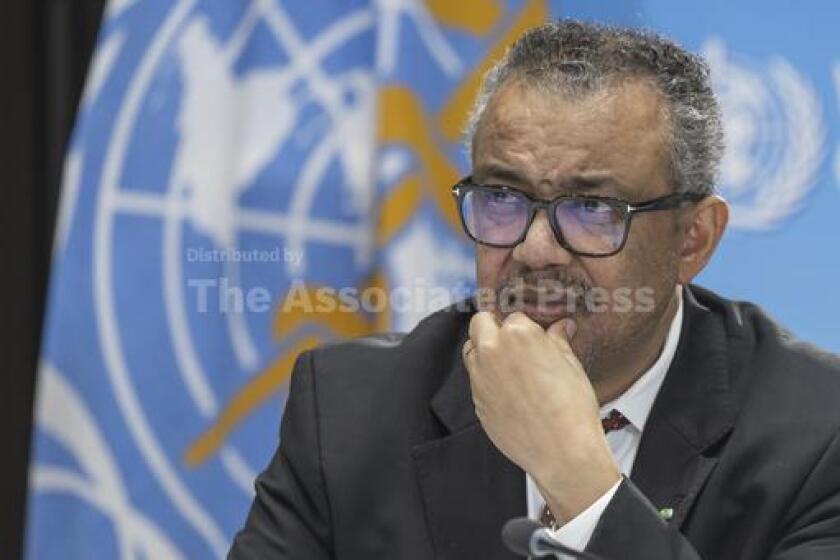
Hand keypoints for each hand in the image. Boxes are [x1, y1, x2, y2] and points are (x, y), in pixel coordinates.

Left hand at [463, 311, 620, 521]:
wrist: (561, 451)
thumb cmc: (572, 408)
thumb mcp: (571, 366)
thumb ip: (559, 341)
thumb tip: (561, 327)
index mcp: (518, 334)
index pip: (514, 316)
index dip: (525, 326)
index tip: (533, 334)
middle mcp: (492, 350)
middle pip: (480, 323)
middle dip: (494, 327)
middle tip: (513, 342)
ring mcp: (480, 375)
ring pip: (471, 349)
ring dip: (484, 350)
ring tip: (507, 364)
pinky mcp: (476, 399)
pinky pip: (475, 378)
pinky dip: (485, 377)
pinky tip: (507, 389)